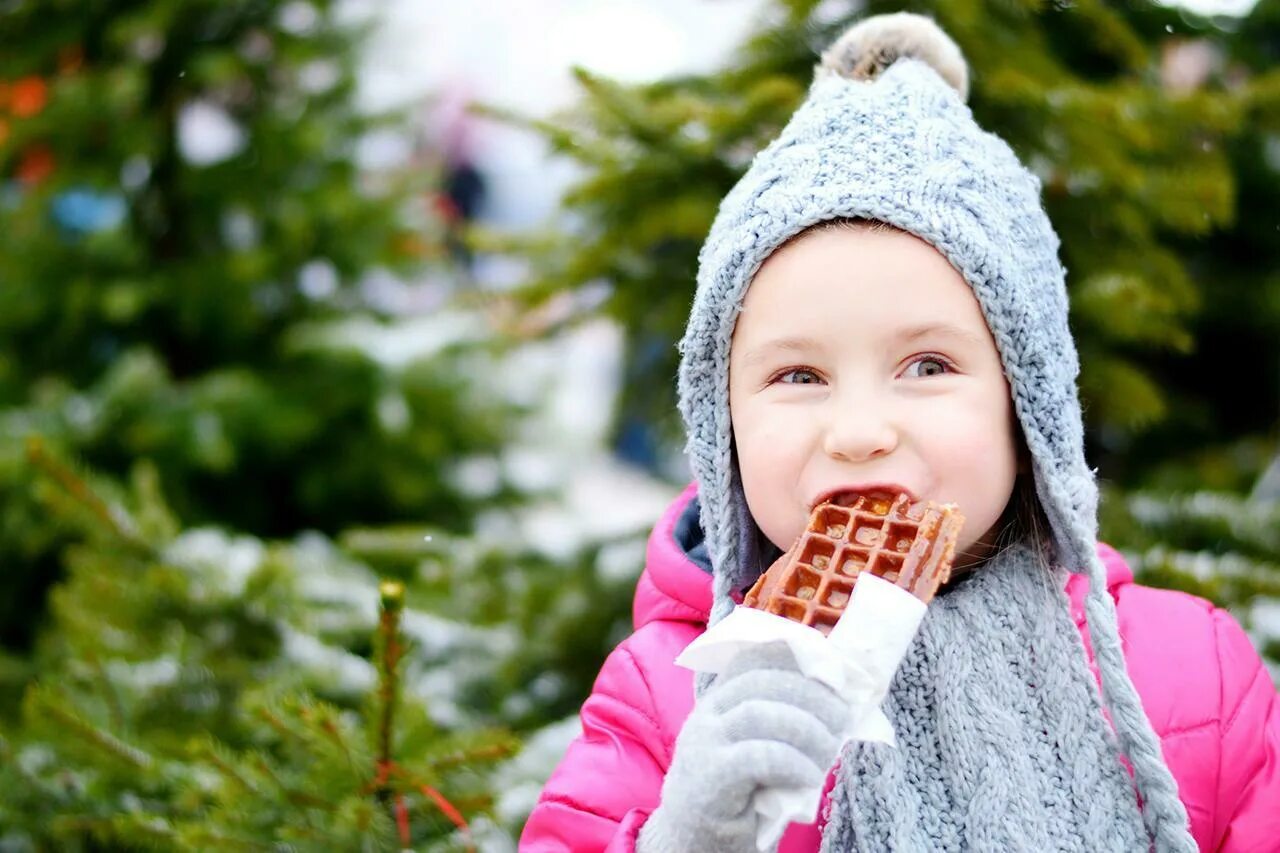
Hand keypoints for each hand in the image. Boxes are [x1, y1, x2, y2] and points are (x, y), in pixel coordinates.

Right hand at [637, 642, 847, 851]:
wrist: (692, 845)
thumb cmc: (736, 798)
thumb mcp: (756, 748)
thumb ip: (781, 723)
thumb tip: (841, 705)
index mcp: (719, 700)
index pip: (754, 658)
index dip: (797, 660)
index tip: (833, 675)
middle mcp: (707, 714)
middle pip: (762, 681)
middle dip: (812, 695)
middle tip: (843, 719)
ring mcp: (704, 743)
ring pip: (760, 713)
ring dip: (808, 730)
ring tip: (831, 752)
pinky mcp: (710, 778)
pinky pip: (759, 756)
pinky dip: (794, 763)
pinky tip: (809, 779)